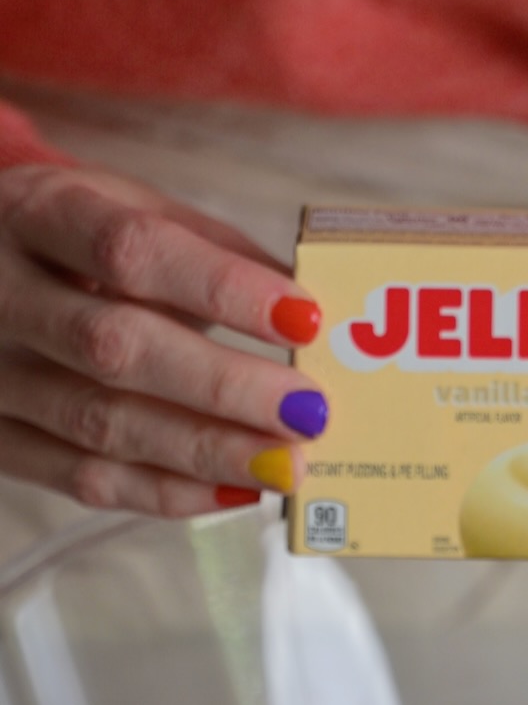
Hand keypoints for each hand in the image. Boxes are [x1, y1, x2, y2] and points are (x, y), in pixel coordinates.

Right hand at [0, 164, 324, 515]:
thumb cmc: (79, 241)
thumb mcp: (135, 212)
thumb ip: (217, 255)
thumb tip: (312, 316)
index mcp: (39, 212)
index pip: (132, 250)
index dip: (222, 288)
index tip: (305, 320)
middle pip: (114, 346)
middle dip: (225, 386)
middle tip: (309, 412)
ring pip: (101, 424)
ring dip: (208, 452)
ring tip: (288, 464)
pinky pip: (84, 479)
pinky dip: (169, 492)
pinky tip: (238, 491)